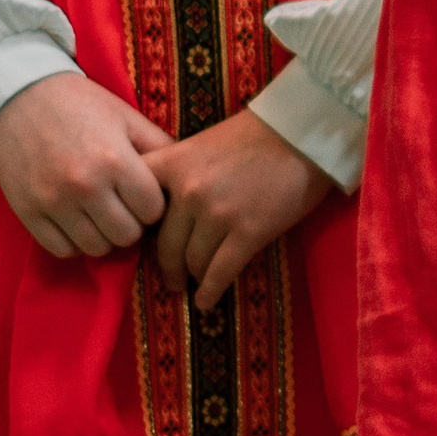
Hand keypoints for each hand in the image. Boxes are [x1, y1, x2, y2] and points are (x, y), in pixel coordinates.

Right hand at [0, 72, 172, 259]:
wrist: (17, 96)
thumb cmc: (79, 104)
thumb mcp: (125, 117)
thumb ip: (158, 147)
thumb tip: (186, 175)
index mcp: (115, 160)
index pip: (153, 211)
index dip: (153, 206)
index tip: (144, 195)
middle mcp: (85, 186)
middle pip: (127, 236)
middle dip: (132, 224)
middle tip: (124, 207)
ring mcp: (54, 202)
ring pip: (97, 249)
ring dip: (104, 236)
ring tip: (101, 214)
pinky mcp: (28, 213)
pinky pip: (62, 250)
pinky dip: (74, 242)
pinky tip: (77, 221)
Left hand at [152, 106, 334, 312]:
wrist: (301, 134)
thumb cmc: (255, 134)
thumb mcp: (201, 143)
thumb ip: (178, 172)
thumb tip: (163, 210)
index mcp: (174, 164)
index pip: (136, 203)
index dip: (135, 227)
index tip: (142, 243)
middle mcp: (189, 192)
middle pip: (164, 245)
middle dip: (168, 268)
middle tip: (172, 279)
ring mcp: (217, 215)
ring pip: (192, 262)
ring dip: (193, 277)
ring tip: (195, 284)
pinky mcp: (247, 234)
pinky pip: (219, 273)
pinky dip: (209, 293)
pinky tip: (206, 301)